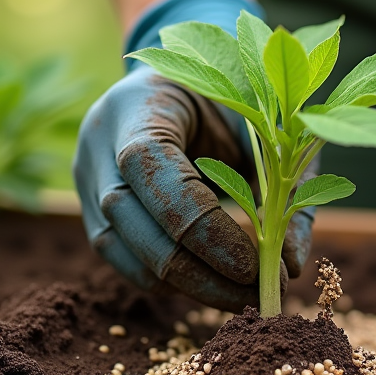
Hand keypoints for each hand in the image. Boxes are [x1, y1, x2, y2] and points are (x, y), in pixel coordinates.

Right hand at [74, 0, 313, 310]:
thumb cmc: (235, 94)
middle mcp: (97, 140)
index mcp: (137, 104)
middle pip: (130, 222)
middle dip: (198, 273)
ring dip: (182, 285)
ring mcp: (85, 174)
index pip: (153, 172)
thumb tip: (290, 266)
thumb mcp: (269, 126)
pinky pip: (118, 256)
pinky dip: (164, 279)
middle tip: (257, 297)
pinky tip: (210, 284)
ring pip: (118, 249)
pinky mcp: (89, 205)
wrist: (186, 76)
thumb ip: (285, 188)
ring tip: (240, 298)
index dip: (204, 230)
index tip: (256, 268)